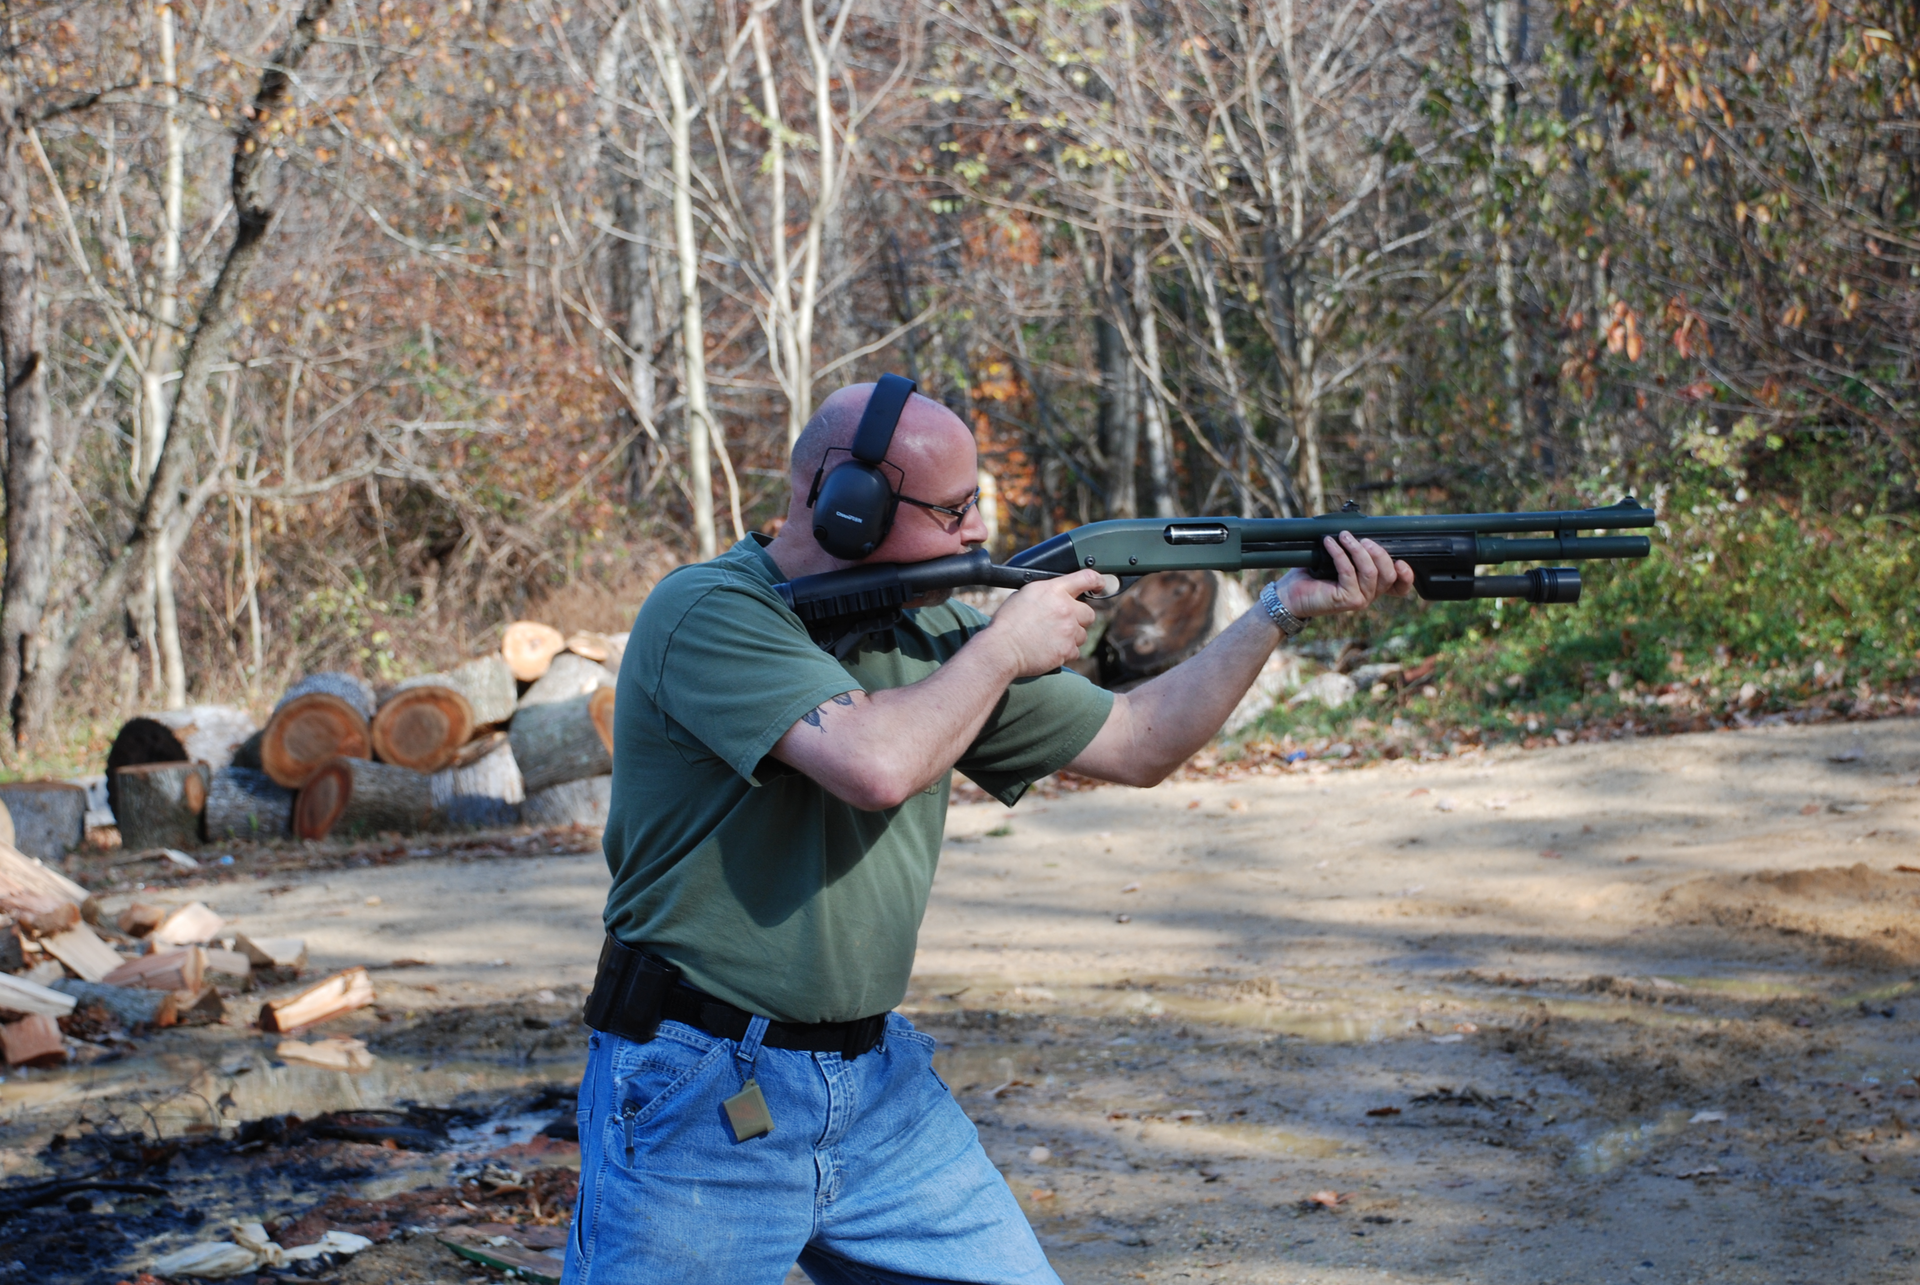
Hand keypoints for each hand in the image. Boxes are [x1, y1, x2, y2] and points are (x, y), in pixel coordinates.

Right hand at [981, 569, 1104, 676]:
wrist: (1002, 649)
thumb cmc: (1007, 623)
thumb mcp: (1025, 594)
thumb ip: (1047, 592)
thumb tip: (1057, 594)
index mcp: (1054, 590)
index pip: (1087, 578)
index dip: (1097, 581)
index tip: (1100, 585)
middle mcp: (1065, 608)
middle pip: (1089, 613)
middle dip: (1078, 618)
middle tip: (1062, 623)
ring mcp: (1069, 630)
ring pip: (1083, 634)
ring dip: (1071, 636)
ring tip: (1050, 638)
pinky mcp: (1067, 650)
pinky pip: (1075, 651)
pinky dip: (1065, 652)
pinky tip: (1049, 649)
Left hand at [1274, 532, 1414, 618]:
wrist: (1290, 595)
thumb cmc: (1313, 575)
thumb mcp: (1339, 559)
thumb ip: (1355, 550)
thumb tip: (1360, 527)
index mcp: (1372, 586)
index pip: (1399, 586)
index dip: (1407, 575)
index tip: (1402, 560)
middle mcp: (1369, 595)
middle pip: (1389, 574)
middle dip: (1378, 552)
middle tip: (1363, 538)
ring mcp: (1360, 599)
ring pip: (1371, 572)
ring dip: (1357, 549)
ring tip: (1344, 536)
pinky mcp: (1346, 600)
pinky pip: (1348, 572)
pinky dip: (1339, 554)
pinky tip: (1329, 543)